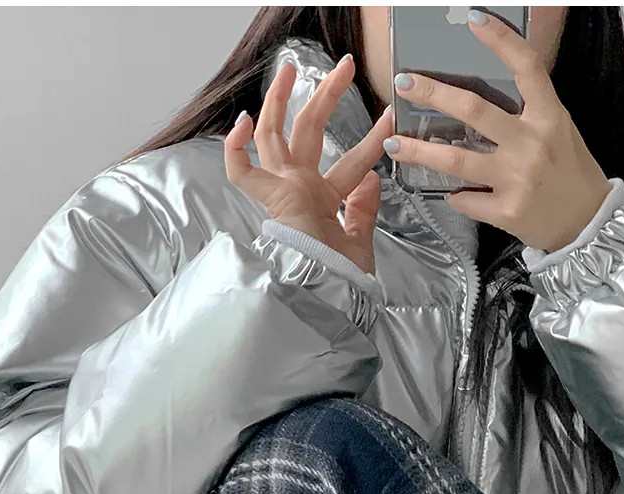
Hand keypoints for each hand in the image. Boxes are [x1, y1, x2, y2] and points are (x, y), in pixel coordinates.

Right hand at [224, 53, 394, 275]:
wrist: (325, 296)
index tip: (387, 126)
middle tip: (342, 68)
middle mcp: (299, 191)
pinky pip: (242, 172)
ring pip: (275, 136)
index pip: (347, 167)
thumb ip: (364, 210)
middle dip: (326, 97)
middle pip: (310, 133)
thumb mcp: (362, 242)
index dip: (369, 147)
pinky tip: (242, 122)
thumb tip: (371, 178)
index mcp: (321, 203)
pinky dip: (236, 149)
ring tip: (289, 67)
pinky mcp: (270, 198)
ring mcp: (282, 191)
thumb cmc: (341, 281)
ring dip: (281, 100)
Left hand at [387, 10, 610, 253]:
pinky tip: (452, 193)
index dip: (500, 39)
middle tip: (403, 83)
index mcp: (549, 116)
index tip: (473, 19)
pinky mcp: (506, 212)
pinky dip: (454, 196)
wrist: (588, 225)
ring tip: (394, 144)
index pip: (526, 67)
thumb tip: (480, 97)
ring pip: (456, 159)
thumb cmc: (572, 175)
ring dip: (419, 152)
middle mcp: (532, 144)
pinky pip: (466, 199)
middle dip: (433, 93)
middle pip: (474, 110)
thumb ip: (528, 113)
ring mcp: (517, 179)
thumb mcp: (560, 131)